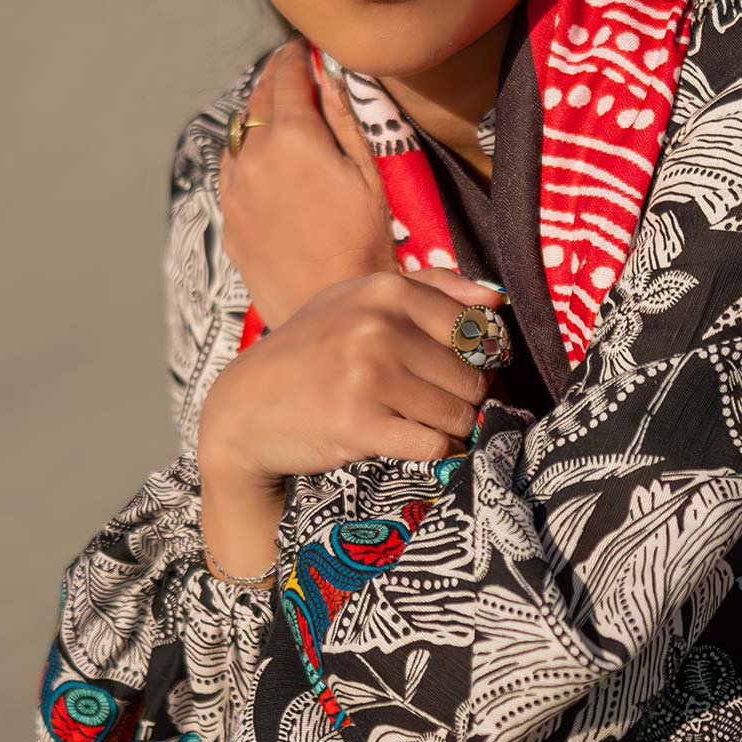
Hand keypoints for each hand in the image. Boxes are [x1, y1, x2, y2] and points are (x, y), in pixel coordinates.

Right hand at [196, 271, 506, 579]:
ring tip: (422, 424)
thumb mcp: (357, 302)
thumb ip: (430, 289)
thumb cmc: (311, 353)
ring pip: (457, 413)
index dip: (482, 360)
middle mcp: (378, 326)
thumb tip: (496, 298)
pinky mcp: (359, 424)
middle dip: (465, 399)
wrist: (245, 408)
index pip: (476, 329)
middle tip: (437, 406)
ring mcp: (368, 375)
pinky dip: (436, 452)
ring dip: (451, 428)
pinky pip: (434, 444)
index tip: (461, 374)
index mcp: (386, 290)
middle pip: (472, 375)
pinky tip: (416, 444)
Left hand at [219, 40, 400, 327]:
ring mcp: (234, 190)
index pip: (286, 78)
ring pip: (238, 136)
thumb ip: (344, 118)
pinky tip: (261, 161)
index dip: (295, 57)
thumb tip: (329, 75)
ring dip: (255, 117)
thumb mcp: (368, 173)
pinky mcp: (228, 220)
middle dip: (273, 79)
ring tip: (274, 113)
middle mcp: (253, 156)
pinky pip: (230, 173)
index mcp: (292, 137)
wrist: (330, 301)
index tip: (302, 47)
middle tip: (287, 68)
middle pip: (256, 101)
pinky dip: (244, 155)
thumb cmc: (365, 239)